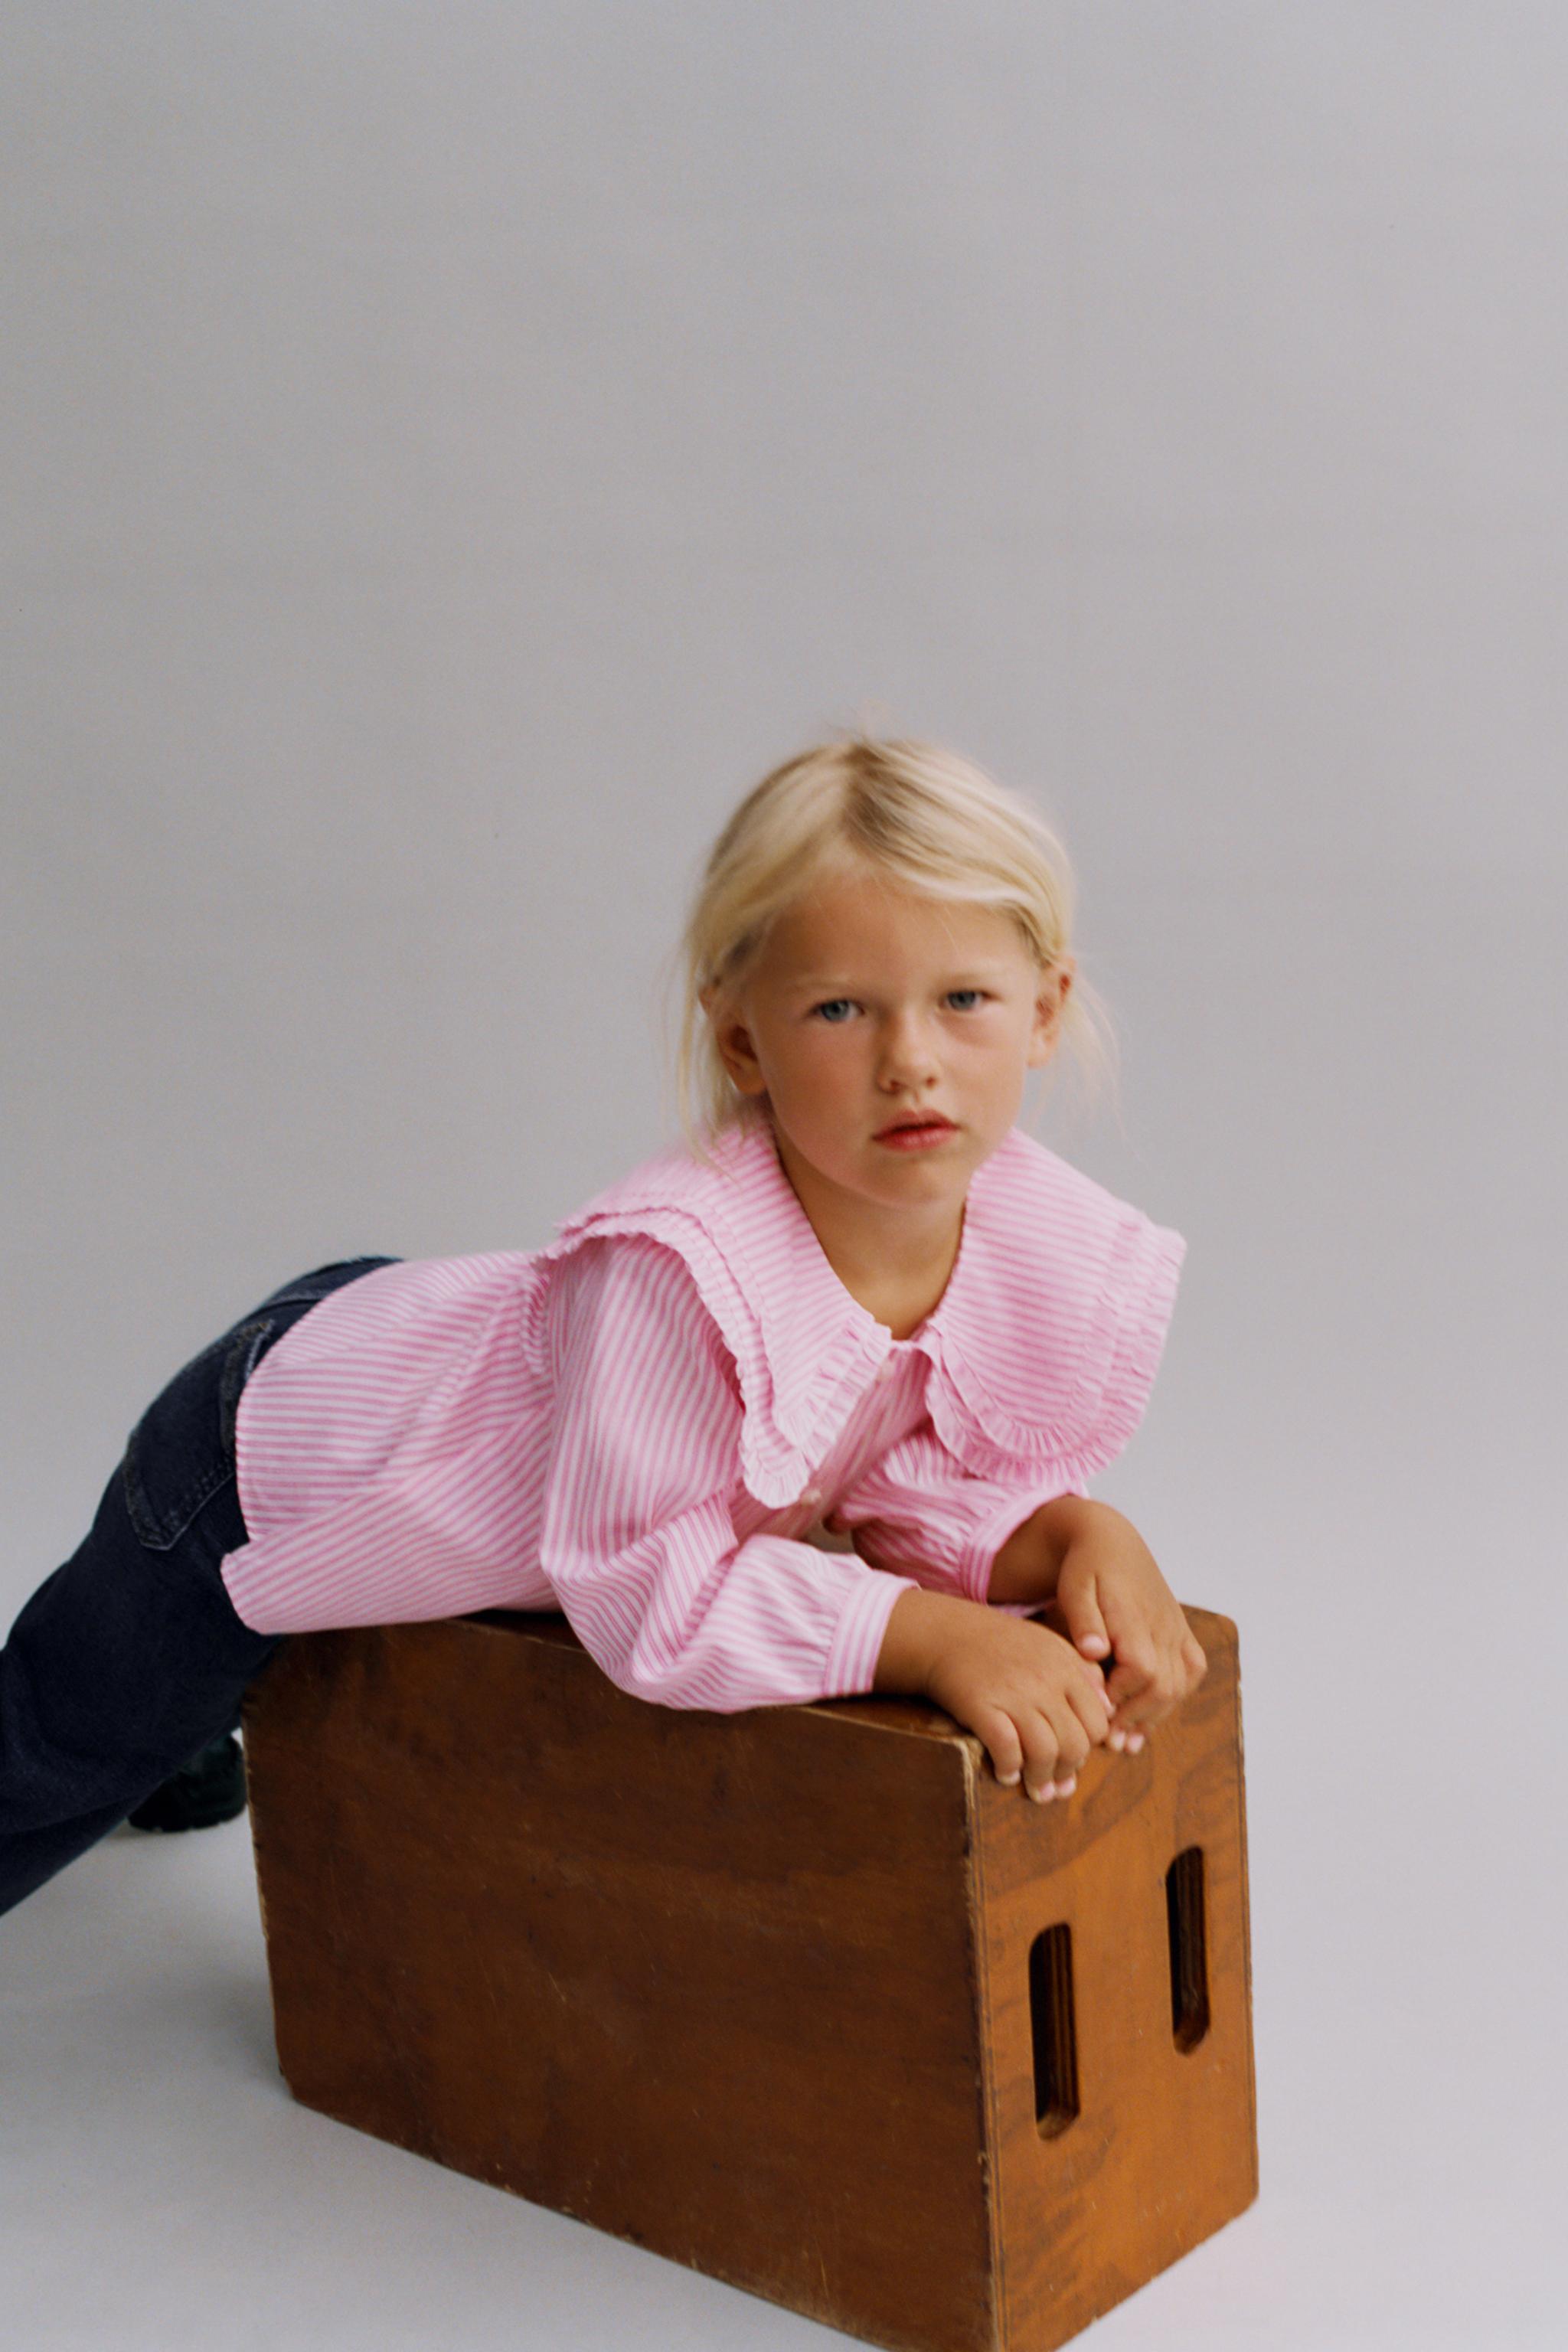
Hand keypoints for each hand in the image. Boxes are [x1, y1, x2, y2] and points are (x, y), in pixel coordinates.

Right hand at [919, 1604, 1114, 1804]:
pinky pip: (1007, 1749)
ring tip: (1035, 1790)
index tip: (1073, 1757)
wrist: (945, 1632)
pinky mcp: (982, 1706)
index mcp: (1066, 1666)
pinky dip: (1009, 1768)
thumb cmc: (1000, 1644)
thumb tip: (1108, 1710)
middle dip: (1067, 1772)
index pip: (1098, 1721)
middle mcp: (1045, 1680)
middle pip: (1075, 1743)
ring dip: (1041, 1779)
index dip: (1089, 1747)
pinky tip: (1006, 1774)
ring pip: (1046, 1752)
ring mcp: (1014, 1693)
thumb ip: (1082, 1673)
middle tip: (1055, 1786)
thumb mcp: (1048, 1646)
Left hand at [1047, 1506, 1206, 1748]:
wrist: (1111, 1540)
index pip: (1141, 1670)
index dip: (1121, 1697)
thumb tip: (1094, 1651)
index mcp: (1135, 1616)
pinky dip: (1175, 1697)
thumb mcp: (1073, 1586)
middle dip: (1136, 1717)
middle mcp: (1163, 1625)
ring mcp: (1176, 1629)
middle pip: (1164, 1685)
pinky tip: (1149, 1715)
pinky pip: (1191, 1671)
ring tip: (1127, 1739)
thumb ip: (1083, 1620)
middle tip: (1109, 1740)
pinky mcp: (1181, 1632)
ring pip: (1180, 1684)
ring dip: (1155, 1714)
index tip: (1096, 1709)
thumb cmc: (1085, 1566)